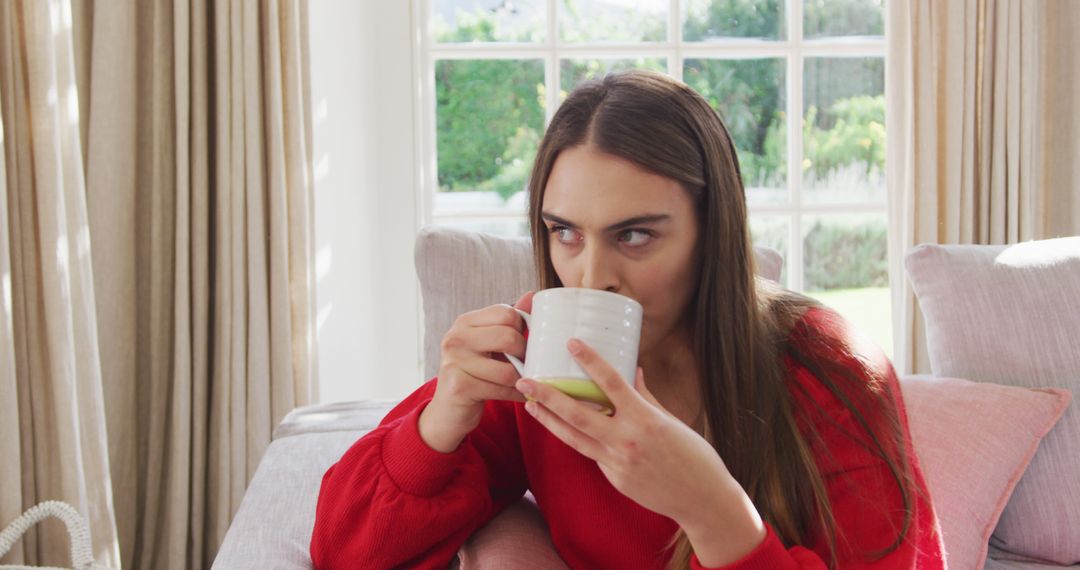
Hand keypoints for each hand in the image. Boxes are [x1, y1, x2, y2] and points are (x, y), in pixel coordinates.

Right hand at [420, 291, 533, 451]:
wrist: (448, 410)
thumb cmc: (475, 372)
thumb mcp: (489, 343)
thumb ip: (509, 321)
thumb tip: (532, 295)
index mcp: (465, 322)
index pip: (507, 313)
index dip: (522, 329)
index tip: (522, 344)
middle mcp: (456, 338)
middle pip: (508, 337)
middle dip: (524, 355)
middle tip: (526, 365)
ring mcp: (455, 362)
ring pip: (508, 369)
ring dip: (522, 379)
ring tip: (525, 381)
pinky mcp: (459, 386)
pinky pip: (502, 389)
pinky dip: (517, 394)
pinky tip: (520, 395)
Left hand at [515, 339, 765, 562]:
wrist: (702, 500)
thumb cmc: (694, 456)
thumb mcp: (671, 420)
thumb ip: (646, 397)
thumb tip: (633, 371)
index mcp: (645, 419)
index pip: (611, 382)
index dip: (590, 360)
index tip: (572, 343)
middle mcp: (626, 440)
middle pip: (577, 414)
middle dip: (547, 396)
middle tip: (524, 380)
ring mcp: (616, 462)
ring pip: (573, 437)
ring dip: (548, 419)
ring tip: (529, 404)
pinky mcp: (614, 478)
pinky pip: (590, 453)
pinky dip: (576, 438)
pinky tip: (560, 426)